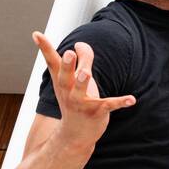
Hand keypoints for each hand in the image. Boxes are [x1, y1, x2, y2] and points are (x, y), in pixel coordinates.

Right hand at [32, 32, 133, 148]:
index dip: (45, 48)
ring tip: (86, 73)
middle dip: (67, 65)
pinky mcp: (97, 112)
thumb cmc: (76, 102)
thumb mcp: (77, 81)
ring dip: (83, 83)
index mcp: (63, 82)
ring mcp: (82, 103)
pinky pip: (109, 105)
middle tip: (69, 53)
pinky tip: (131, 99)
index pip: (53, 62)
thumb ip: (82, 60)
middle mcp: (69, 92)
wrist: (75, 135)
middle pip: (65, 76)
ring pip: (81, 92)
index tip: (36, 33)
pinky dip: (120, 102)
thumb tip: (81, 43)